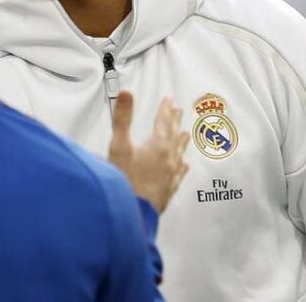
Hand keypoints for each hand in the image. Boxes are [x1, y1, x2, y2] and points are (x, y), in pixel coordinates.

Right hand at [108, 90, 190, 212]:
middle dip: (174, 121)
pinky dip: (182, 166)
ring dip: (181, 141)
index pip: (163, 122)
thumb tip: (127, 92)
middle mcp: (168, 159)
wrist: (132, 213)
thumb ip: (123, 119)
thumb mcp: (119, 146)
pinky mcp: (168, 190)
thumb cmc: (124, 180)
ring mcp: (170, 175)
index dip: (165, 109)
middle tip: (179, 111)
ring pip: (179, 153)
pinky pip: (179, 174)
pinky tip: (184, 166)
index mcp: (157, 145)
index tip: (169, 99)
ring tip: (186, 134)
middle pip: (173, 135)